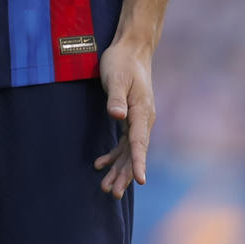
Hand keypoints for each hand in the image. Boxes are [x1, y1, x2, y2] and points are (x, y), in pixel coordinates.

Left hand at [94, 39, 154, 198]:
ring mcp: (138, 120)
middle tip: (111, 193)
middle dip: (125, 174)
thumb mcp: (116, 77)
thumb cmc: (122, 62)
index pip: (140, 142)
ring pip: (129, 152)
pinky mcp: (130, 118)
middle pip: (134, 153)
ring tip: (106, 188)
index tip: (140, 180)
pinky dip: (114, 155)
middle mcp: (144, 120)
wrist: (131, 50)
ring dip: (118, 170)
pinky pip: (124, 143)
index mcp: (143, 112)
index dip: (139, 162)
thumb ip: (116, 97)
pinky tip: (100, 165)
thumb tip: (117, 116)